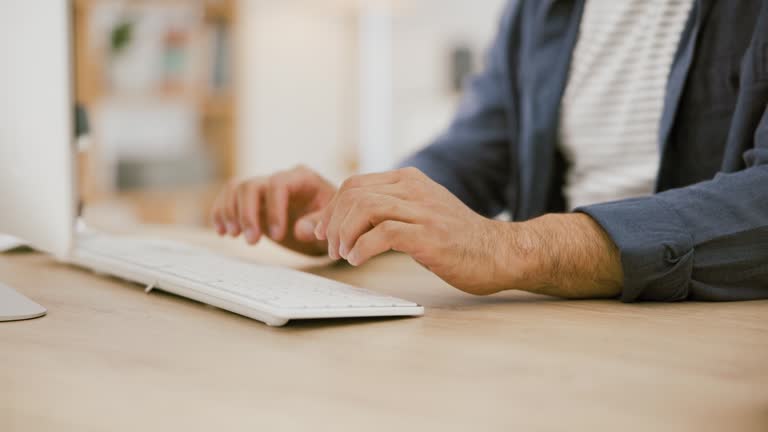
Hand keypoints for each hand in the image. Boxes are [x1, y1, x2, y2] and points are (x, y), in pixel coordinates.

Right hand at [211, 165, 335, 255]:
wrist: (327, 222)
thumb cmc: (332, 220)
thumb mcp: (332, 223)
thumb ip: (318, 224)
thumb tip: (298, 230)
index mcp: (303, 179)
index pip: (279, 184)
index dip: (274, 209)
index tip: (277, 236)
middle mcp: (281, 178)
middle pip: (252, 185)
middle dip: (247, 214)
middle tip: (252, 241)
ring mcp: (265, 187)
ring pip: (237, 188)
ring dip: (230, 212)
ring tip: (233, 235)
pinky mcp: (253, 199)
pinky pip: (230, 195)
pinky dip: (222, 211)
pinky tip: (222, 230)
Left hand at [314, 167, 622, 297]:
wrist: (501, 252)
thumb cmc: (458, 239)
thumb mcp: (421, 213)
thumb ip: (389, 211)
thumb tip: (345, 221)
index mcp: (409, 180)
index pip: (355, 184)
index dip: (332, 209)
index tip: (325, 232)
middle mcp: (413, 188)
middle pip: (353, 194)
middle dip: (333, 222)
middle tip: (331, 247)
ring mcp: (422, 210)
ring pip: (364, 209)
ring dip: (344, 235)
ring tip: (344, 255)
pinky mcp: (428, 235)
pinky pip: (383, 234)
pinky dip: (362, 248)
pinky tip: (359, 260)